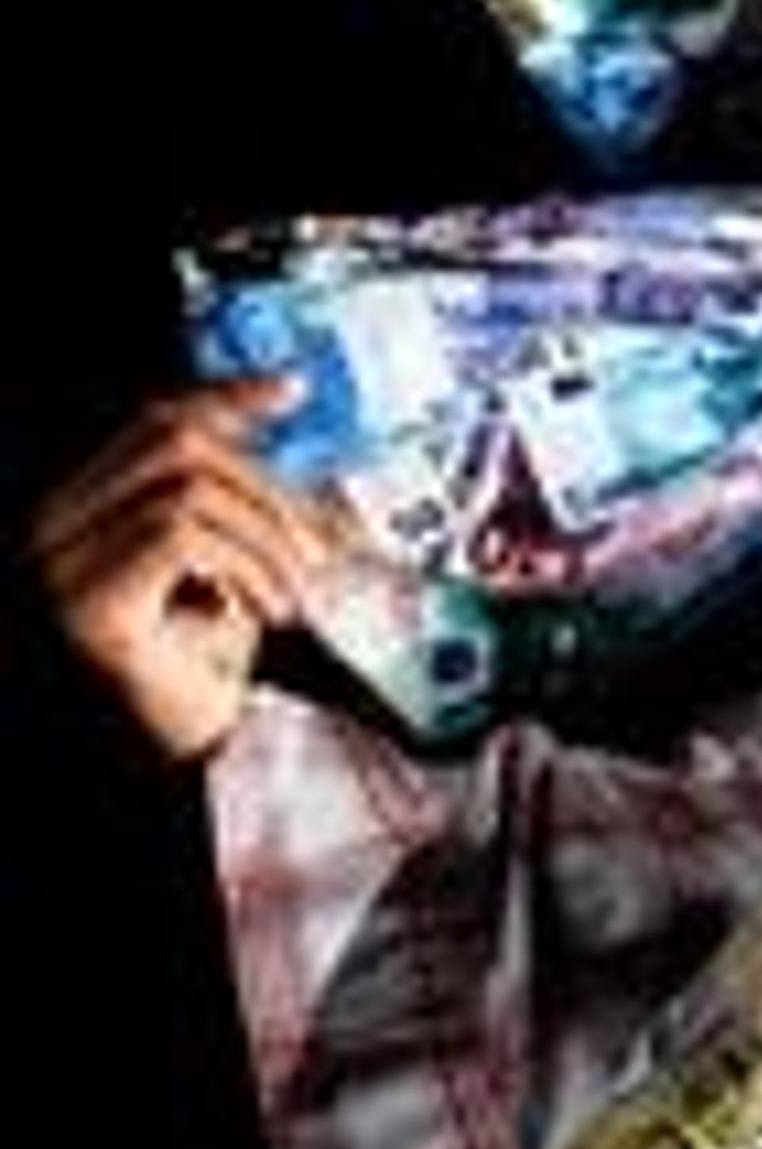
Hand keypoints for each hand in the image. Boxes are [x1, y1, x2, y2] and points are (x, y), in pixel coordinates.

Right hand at [25, 381, 318, 764]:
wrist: (179, 758)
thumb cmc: (203, 669)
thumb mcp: (236, 567)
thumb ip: (251, 507)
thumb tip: (315, 461)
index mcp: (82, 509)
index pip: (151, 421)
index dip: (225, 397)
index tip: (293, 390)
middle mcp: (52, 529)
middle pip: (173, 442)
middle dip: (264, 482)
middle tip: (321, 542)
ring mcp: (58, 565)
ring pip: (188, 489)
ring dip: (265, 536)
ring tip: (295, 593)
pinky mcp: (88, 603)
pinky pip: (182, 535)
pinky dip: (244, 563)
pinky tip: (266, 609)